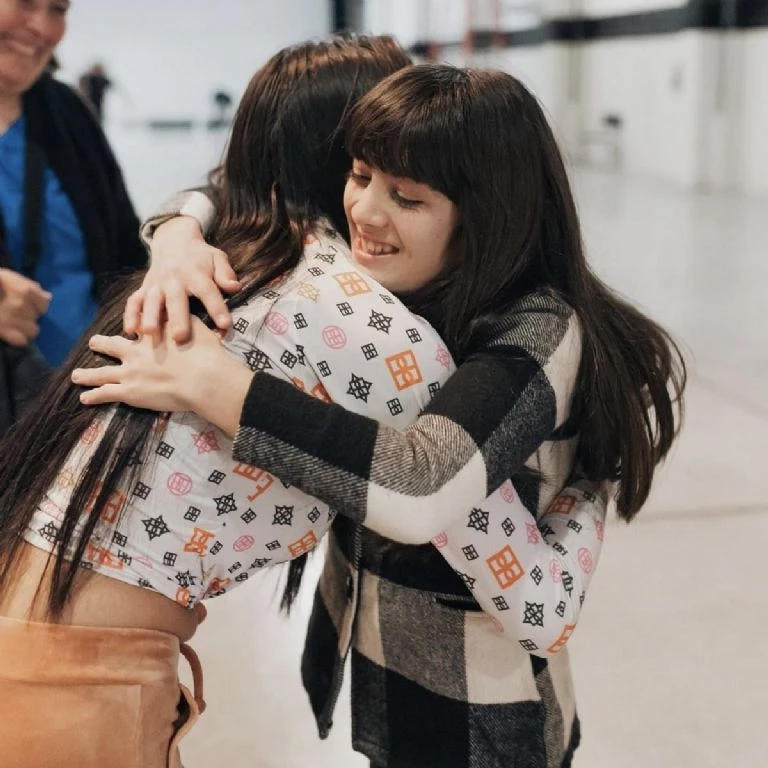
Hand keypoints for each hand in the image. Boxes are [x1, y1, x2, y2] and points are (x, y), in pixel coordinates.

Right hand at [0, 268, 51, 345]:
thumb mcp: (6, 276)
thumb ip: (27, 285)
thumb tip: (48, 297)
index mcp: (25, 290)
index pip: (44, 305)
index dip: (35, 306)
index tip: (26, 305)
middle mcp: (23, 305)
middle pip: (37, 318)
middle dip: (27, 317)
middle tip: (13, 313)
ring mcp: (14, 320)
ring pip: (33, 331)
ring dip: (24, 329)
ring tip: (12, 324)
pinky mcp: (5, 332)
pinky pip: (22, 341)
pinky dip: (17, 339)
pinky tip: (9, 333)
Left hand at [72, 318, 252, 435]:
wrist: (204, 379)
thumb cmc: (206, 353)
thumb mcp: (196, 327)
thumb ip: (183, 319)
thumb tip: (178, 311)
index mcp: (152, 335)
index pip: (137, 326)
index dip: (132, 326)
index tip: (129, 327)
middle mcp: (136, 352)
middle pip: (112, 346)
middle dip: (101, 345)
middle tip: (93, 343)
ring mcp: (130, 373)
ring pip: (102, 373)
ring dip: (88, 374)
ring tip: (76, 375)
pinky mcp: (129, 392)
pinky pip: (106, 394)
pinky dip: (94, 396)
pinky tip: (84, 398)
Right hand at [123, 217, 239, 342]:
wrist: (174, 241)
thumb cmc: (201, 257)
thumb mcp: (217, 258)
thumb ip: (225, 273)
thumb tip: (234, 287)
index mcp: (196, 273)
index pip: (208, 291)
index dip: (217, 308)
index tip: (225, 325)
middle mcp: (174, 279)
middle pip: (175, 299)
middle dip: (177, 318)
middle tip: (180, 337)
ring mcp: (157, 284)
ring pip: (151, 301)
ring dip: (149, 317)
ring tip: (149, 333)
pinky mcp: (144, 288)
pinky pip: (134, 301)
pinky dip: (130, 315)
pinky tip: (130, 331)